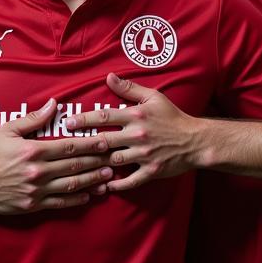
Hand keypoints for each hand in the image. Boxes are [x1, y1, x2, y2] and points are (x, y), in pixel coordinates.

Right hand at [0, 97, 112, 213]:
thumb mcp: (8, 130)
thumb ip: (34, 118)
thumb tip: (55, 104)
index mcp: (33, 150)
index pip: (69, 146)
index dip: (90, 144)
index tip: (105, 141)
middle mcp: (38, 171)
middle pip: (75, 165)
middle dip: (97, 161)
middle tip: (115, 158)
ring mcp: (37, 190)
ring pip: (72, 185)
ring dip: (92, 180)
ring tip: (108, 176)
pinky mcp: (34, 205)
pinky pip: (61, 203)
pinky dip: (78, 199)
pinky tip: (90, 195)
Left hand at [63, 74, 199, 191]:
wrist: (196, 140)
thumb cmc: (173, 117)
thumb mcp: (153, 97)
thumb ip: (130, 89)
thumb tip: (109, 77)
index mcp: (136, 116)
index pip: (104, 116)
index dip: (84, 119)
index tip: (68, 122)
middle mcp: (138, 135)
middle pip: (103, 140)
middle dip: (82, 143)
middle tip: (65, 146)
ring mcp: (144, 155)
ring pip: (113, 161)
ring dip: (95, 165)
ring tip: (78, 167)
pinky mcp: (151, 171)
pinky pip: (130, 181)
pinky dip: (115, 184)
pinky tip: (103, 185)